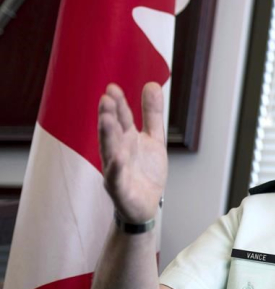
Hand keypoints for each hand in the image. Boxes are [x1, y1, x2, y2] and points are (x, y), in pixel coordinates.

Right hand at [98, 82, 167, 222]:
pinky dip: (116, 169)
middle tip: (106, 99)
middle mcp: (117, 152)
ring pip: (110, 152)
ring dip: (107, 137)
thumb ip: (152, 114)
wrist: (146, 204)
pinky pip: (116, 179)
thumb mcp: (154, 139)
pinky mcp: (120, 190)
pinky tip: (118, 158)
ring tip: (106, 120)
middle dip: (109, 116)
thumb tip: (152, 84)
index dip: (118, 104)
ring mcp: (117, 170)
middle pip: (112, 133)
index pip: (121, 119)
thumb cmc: (145, 170)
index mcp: (126, 139)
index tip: (112, 88)